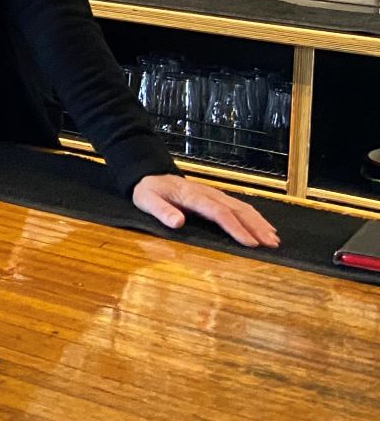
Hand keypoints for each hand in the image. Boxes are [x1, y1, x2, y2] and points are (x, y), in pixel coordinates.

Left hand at [132, 174, 279, 248]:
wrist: (150, 176)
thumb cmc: (149, 191)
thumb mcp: (147, 200)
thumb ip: (161, 211)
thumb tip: (177, 222)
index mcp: (192, 196)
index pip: (218, 212)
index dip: (235, 228)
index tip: (250, 243)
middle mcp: (208, 193)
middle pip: (236, 209)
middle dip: (255, 227)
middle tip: (271, 244)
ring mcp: (214, 194)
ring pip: (241, 207)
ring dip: (259, 222)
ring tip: (273, 239)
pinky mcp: (216, 197)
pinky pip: (239, 206)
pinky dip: (254, 216)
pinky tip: (264, 227)